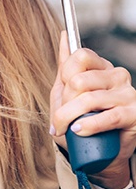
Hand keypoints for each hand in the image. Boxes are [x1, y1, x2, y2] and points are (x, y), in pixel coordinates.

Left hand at [50, 31, 135, 188]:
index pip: (80, 56)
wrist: (101, 153)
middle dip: (64, 102)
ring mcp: (127, 94)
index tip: (62, 93)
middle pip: (80, 80)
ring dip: (69, 117)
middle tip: (61, 119)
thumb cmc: (82, 119)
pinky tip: (79, 130)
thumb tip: (63, 35)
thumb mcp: (68, 92)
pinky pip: (108, 117)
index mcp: (102, 67)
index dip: (65, 75)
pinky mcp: (134, 115)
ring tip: (65, 129)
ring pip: (89, 99)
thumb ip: (66, 64)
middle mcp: (117, 76)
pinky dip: (89, 125)